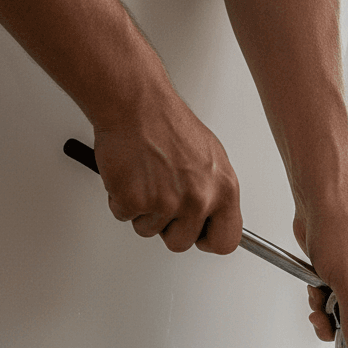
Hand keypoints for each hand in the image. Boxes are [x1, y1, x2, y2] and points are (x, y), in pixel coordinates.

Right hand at [93, 97, 242, 254]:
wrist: (137, 104)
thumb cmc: (170, 125)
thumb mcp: (212, 159)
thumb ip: (214, 192)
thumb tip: (215, 215)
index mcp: (224, 190)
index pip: (226, 241)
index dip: (209, 240)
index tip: (199, 235)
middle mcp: (199, 199)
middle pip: (182, 242)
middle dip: (168, 226)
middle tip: (162, 199)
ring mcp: (167, 202)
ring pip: (150, 231)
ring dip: (143, 211)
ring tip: (146, 178)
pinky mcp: (134, 201)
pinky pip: (125, 217)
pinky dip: (121, 199)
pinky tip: (130, 175)